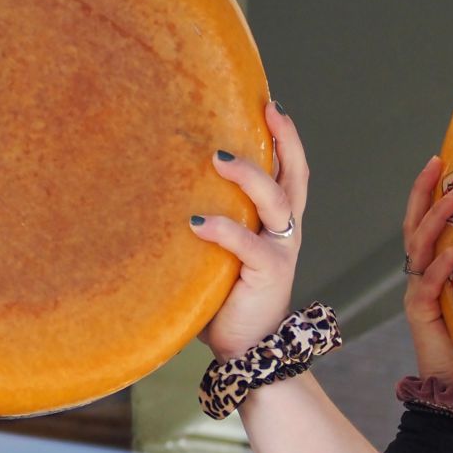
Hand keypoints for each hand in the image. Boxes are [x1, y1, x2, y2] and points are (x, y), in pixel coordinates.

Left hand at [192, 102, 306, 360]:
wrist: (248, 348)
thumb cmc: (226, 297)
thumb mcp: (220, 252)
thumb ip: (209, 221)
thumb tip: (157, 190)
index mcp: (278, 222)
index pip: (290, 170)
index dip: (286, 137)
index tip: (268, 104)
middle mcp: (285, 231)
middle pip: (295, 175)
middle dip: (285, 140)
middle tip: (265, 109)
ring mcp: (280, 250)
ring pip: (277, 201)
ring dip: (250, 175)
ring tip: (218, 158)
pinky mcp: (269, 273)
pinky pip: (247, 244)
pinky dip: (223, 229)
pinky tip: (196, 221)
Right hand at [401, 156, 452, 392]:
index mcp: (433, 272)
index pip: (425, 225)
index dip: (429, 194)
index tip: (442, 162)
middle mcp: (420, 277)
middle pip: (414, 225)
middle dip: (424, 191)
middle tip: (438, 163)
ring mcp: (417, 293)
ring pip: (420, 244)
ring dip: (438, 216)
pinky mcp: (420, 312)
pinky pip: (432, 279)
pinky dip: (448, 261)